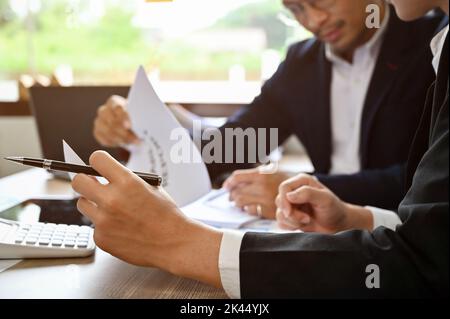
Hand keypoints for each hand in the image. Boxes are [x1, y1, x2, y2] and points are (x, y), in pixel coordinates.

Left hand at [72, 151, 222, 287]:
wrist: (174, 243)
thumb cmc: (166, 215)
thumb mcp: (151, 187)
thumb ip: (126, 180)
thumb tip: (103, 175)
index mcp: (127, 181)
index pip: (96, 159)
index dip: (98, 162)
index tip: (99, 166)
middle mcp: (112, 199)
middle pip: (78, 181)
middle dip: (85, 181)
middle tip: (93, 185)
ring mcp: (104, 220)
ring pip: (82, 204)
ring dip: (93, 204)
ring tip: (112, 210)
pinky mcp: (101, 238)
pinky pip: (94, 226)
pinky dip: (104, 226)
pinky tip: (121, 229)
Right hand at [93, 95, 139, 146]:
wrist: (129, 125)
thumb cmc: (134, 117)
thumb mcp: (137, 114)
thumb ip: (137, 118)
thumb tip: (139, 127)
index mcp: (114, 102)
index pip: (116, 107)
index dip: (123, 117)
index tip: (129, 126)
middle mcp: (104, 110)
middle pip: (110, 121)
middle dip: (123, 132)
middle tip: (134, 139)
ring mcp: (99, 121)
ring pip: (106, 131)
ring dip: (120, 139)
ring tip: (131, 142)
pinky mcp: (97, 132)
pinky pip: (103, 139)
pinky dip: (114, 143)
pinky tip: (123, 143)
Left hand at [223, 168, 289, 218]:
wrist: (304, 192)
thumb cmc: (286, 180)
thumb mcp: (271, 170)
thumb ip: (254, 174)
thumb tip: (234, 178)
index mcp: (262, 174)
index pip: (237, 177)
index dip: (229, 182)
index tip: (226, 186)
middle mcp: (262, 187)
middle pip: (236, 191)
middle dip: (231, 193)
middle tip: (231, 195)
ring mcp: (265, 200)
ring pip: (240, 202)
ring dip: (237, 202)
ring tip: (238, 201)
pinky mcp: (267, 211)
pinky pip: (251, 210)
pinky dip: (247, 208)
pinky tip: (250, 206)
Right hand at [275, 174, 372, 233]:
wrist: (338, 224)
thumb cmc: (334, 209)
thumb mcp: (325, 199)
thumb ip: (308, 193)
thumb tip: (289, 196)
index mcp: (302, 182)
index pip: (283, 187)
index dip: (284, 200)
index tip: (289, 212)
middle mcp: (295, 190)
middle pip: (280, 201)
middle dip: (291, 214)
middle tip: (306, 219)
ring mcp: (292, 203)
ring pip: (280, 213)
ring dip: (292, 221)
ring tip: (307, 221)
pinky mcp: (290, 216)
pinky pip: (281, 222)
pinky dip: (290, 226)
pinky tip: (302, 225)